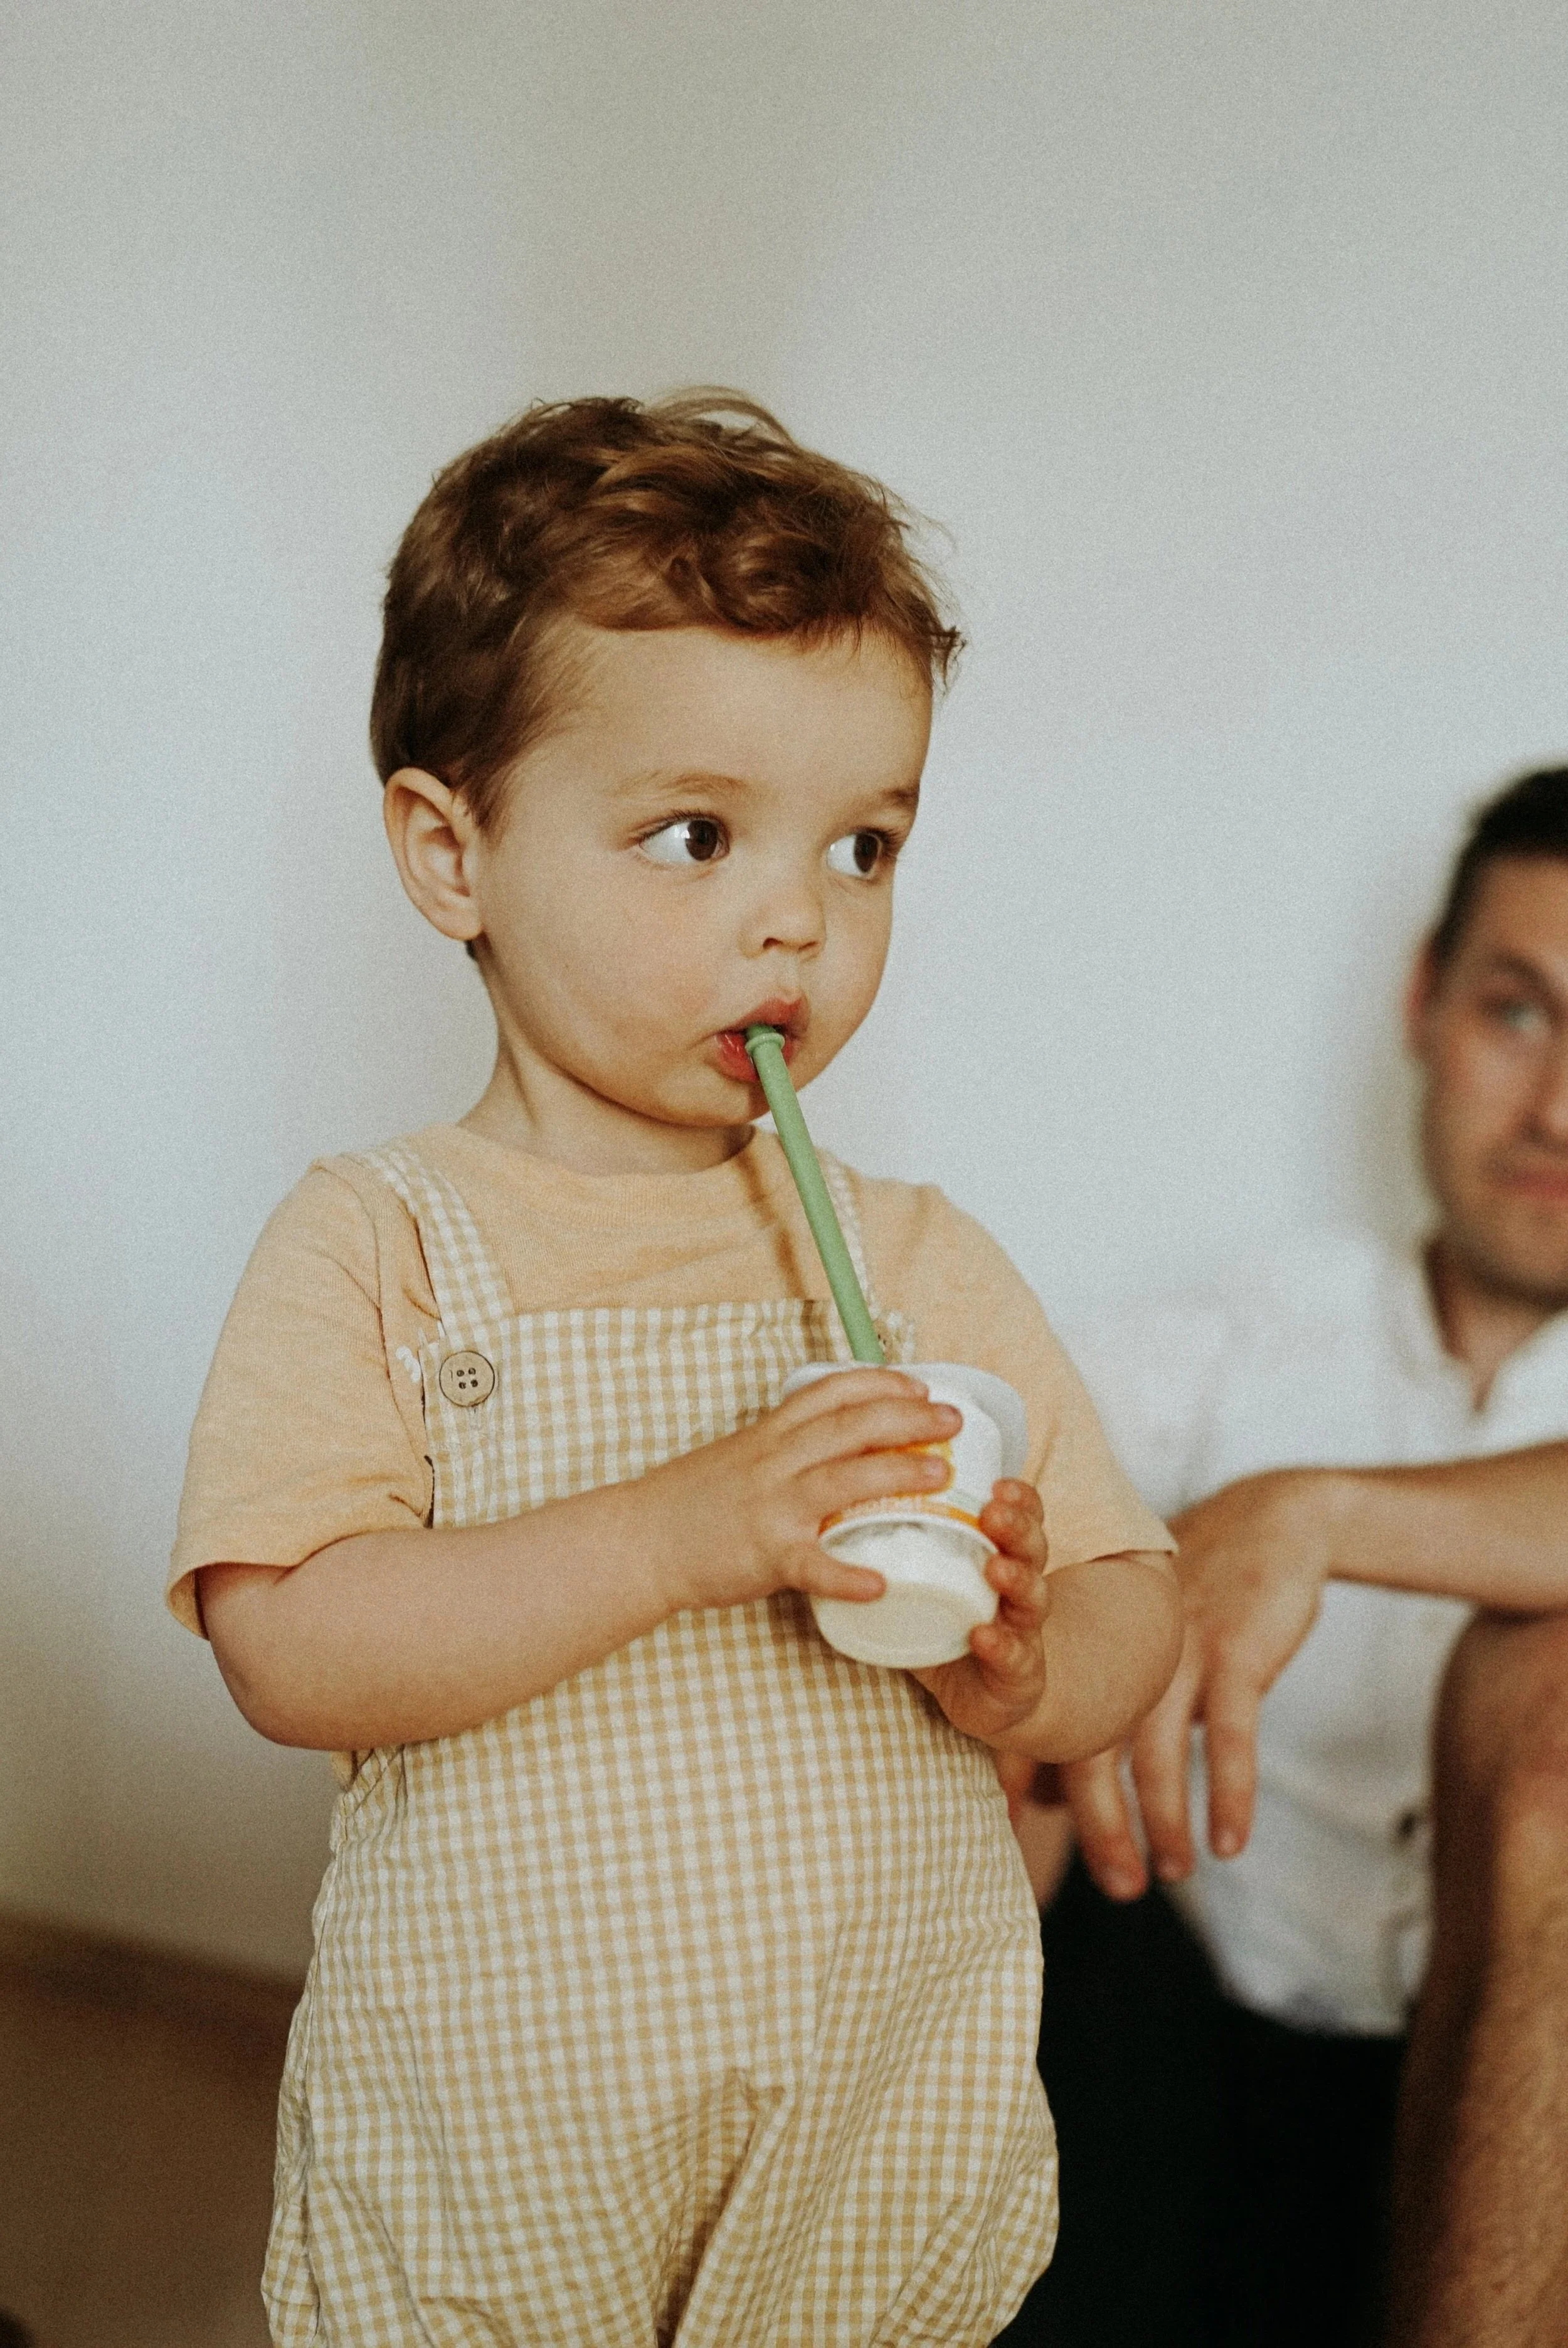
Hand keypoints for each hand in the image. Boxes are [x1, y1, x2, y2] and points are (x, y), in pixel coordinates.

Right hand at [644, 1369, 963, 1614]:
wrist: (638, 1540)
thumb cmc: (690, 1503)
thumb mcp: (738, 1457)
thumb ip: (784, 1450)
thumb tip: (835, 1448)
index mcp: (770, 1435)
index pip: (832, 1391)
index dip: (882, 1382)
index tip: (919, 1383)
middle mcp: (774, 1460)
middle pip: (851, 1425)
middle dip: (909, 1417)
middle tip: (954, 1419)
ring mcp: (771, 1506)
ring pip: (844, 1479)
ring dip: (898, 1472)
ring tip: (943, 1476)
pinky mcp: (765, 1554)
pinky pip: (814, 1564)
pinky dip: (850, 1574)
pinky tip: (883, 1583)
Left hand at [910, 1480, 1050, 1745]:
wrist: (992, 1698)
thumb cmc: (955, 1630)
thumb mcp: (933, 1586)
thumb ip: (902, 1556)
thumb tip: (840, 1516)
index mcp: (1004, 1556)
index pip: (1020, 1516)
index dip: (1017, 1498)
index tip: (997, 1481)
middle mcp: (1021, 1587)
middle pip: (1032, 1547)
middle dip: (1017, 1527)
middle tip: (992, 1512)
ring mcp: (1025, 1630)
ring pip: (1034, 1596)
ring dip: (1017, 1578)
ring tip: (995, 1568)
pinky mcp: (1020, 1672)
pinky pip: (1015, 1655)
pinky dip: (1000, 1644)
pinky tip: (983, 1636)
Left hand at [1061, 1469, 1343, 1898]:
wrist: (1266, 1522)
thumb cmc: (1196, 1593)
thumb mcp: (1142, 1630)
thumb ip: (1107, 1693)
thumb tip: (1053, 1783)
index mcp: (1090, 1641)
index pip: (1045, 1715)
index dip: (1025, 1774)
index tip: (1013, 1831)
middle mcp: (1120, 1648)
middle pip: (1094, 1749)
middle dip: (1100, 1824)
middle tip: (1116, 1886)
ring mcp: (1175, 1651)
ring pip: (1158, 1755)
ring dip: (1163, 1823)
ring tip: (1172, 1874)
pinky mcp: (1232, 1654)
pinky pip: (1228, 1738)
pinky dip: (1228, 1795)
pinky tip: (1228, 1843)